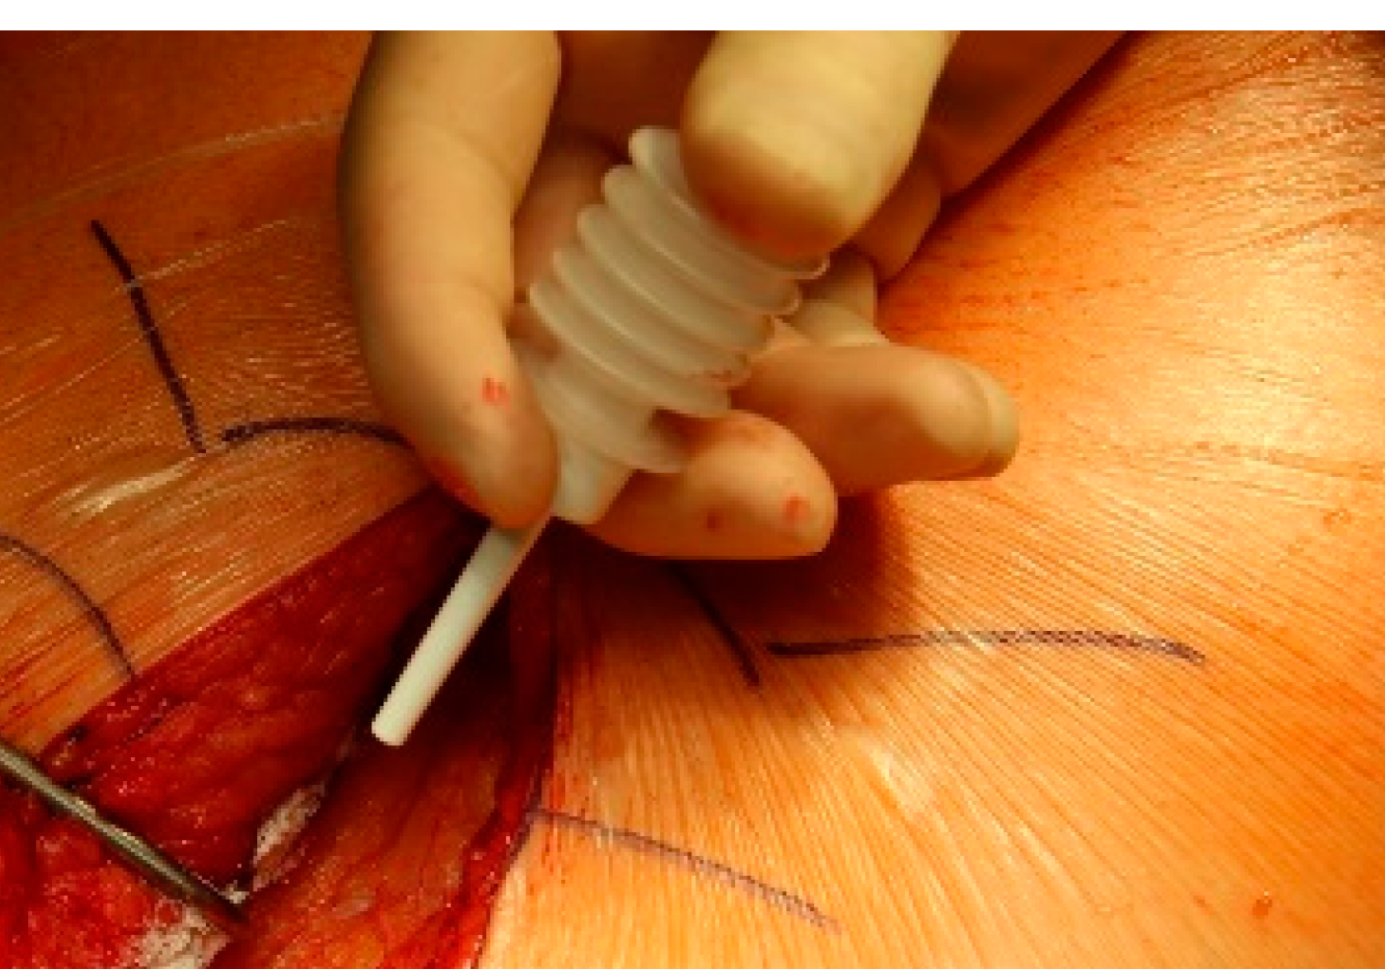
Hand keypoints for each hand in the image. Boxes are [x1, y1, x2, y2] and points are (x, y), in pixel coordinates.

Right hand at [339, 31, 1115, 557]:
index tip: (514, 482)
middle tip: (782, 503)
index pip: (420, 172)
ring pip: (670, 380)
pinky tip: (963, 420)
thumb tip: (753, 202)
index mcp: (533, 10)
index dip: (435, 334)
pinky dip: (865, 420)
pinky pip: (792, 371)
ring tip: (949, 431)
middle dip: (645, 447)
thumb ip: (817, 65)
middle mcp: (586, 111)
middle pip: (536, 321)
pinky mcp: (808, 248)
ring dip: (792, 444)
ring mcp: (695, 191)